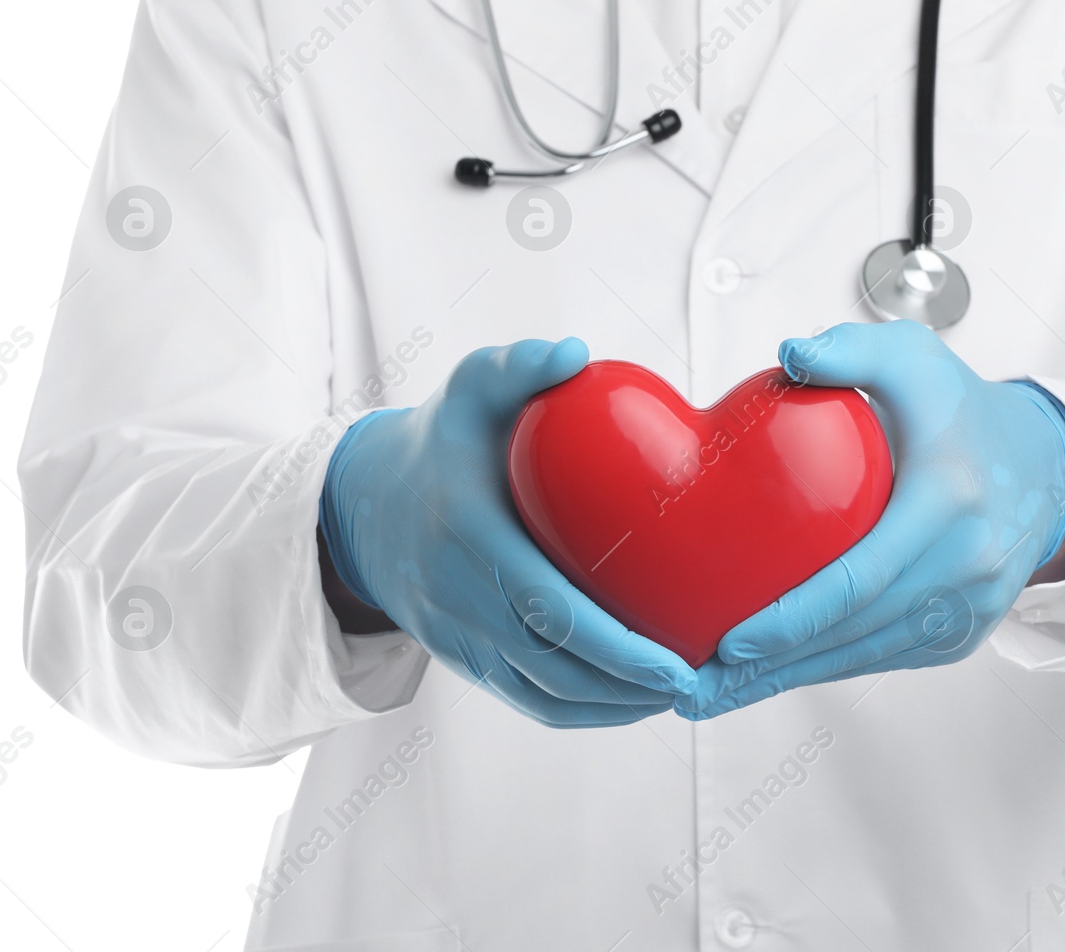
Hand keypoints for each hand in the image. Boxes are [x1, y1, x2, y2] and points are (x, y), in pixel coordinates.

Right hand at [320, 338, 696, 726]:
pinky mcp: (460, 658)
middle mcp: (457, 594)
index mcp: (468, 532)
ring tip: (678, 693)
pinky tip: (632, 700)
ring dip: (612, 707)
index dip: (614, 645)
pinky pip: (523, 701)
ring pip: (540, 696)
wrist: (366, 502)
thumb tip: (575, 353)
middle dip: (627, 687)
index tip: (675, 659)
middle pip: (551, 665)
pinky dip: (581, 711)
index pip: (547, 607)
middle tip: (697, 683)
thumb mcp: (470, 388)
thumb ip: (518, 366)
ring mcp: (455, 636)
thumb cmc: (444, 440)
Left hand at [675, 320, 1064, 718]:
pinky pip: (887, 656)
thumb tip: (790, 355)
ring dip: (791, 680)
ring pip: (867, 657)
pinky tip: (775, 673)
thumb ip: (849, 349)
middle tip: (699, 687)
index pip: (860, 579)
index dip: (793, 619)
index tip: (731, 640)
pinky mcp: (965, 631)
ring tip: (720, 692)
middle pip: (854, 634)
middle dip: (772, 669)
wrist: (1045, 465)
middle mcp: (967, 565)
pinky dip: (830, 666)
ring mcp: (971, 607)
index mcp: (948, 502)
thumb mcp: (912, 358)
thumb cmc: (963, 410)